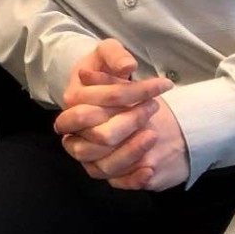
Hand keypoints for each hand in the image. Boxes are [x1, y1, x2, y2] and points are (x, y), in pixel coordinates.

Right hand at [53, 40, 183, 190]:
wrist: (98, 88)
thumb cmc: (102, 69)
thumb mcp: (106, 52)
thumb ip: (114, 55)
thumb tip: (127, 67)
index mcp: (73, 101)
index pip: (99, 101)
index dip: (131, 93)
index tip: (161, 85)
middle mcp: (74, 131)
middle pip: (101, 135)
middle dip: (131, 121)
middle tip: (154, 107)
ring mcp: (85, 152)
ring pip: (103, 163)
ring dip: (132, 151)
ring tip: (153, 134)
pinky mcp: (99, 167)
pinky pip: (113, 181)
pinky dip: (131, 179)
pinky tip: (150, 169)